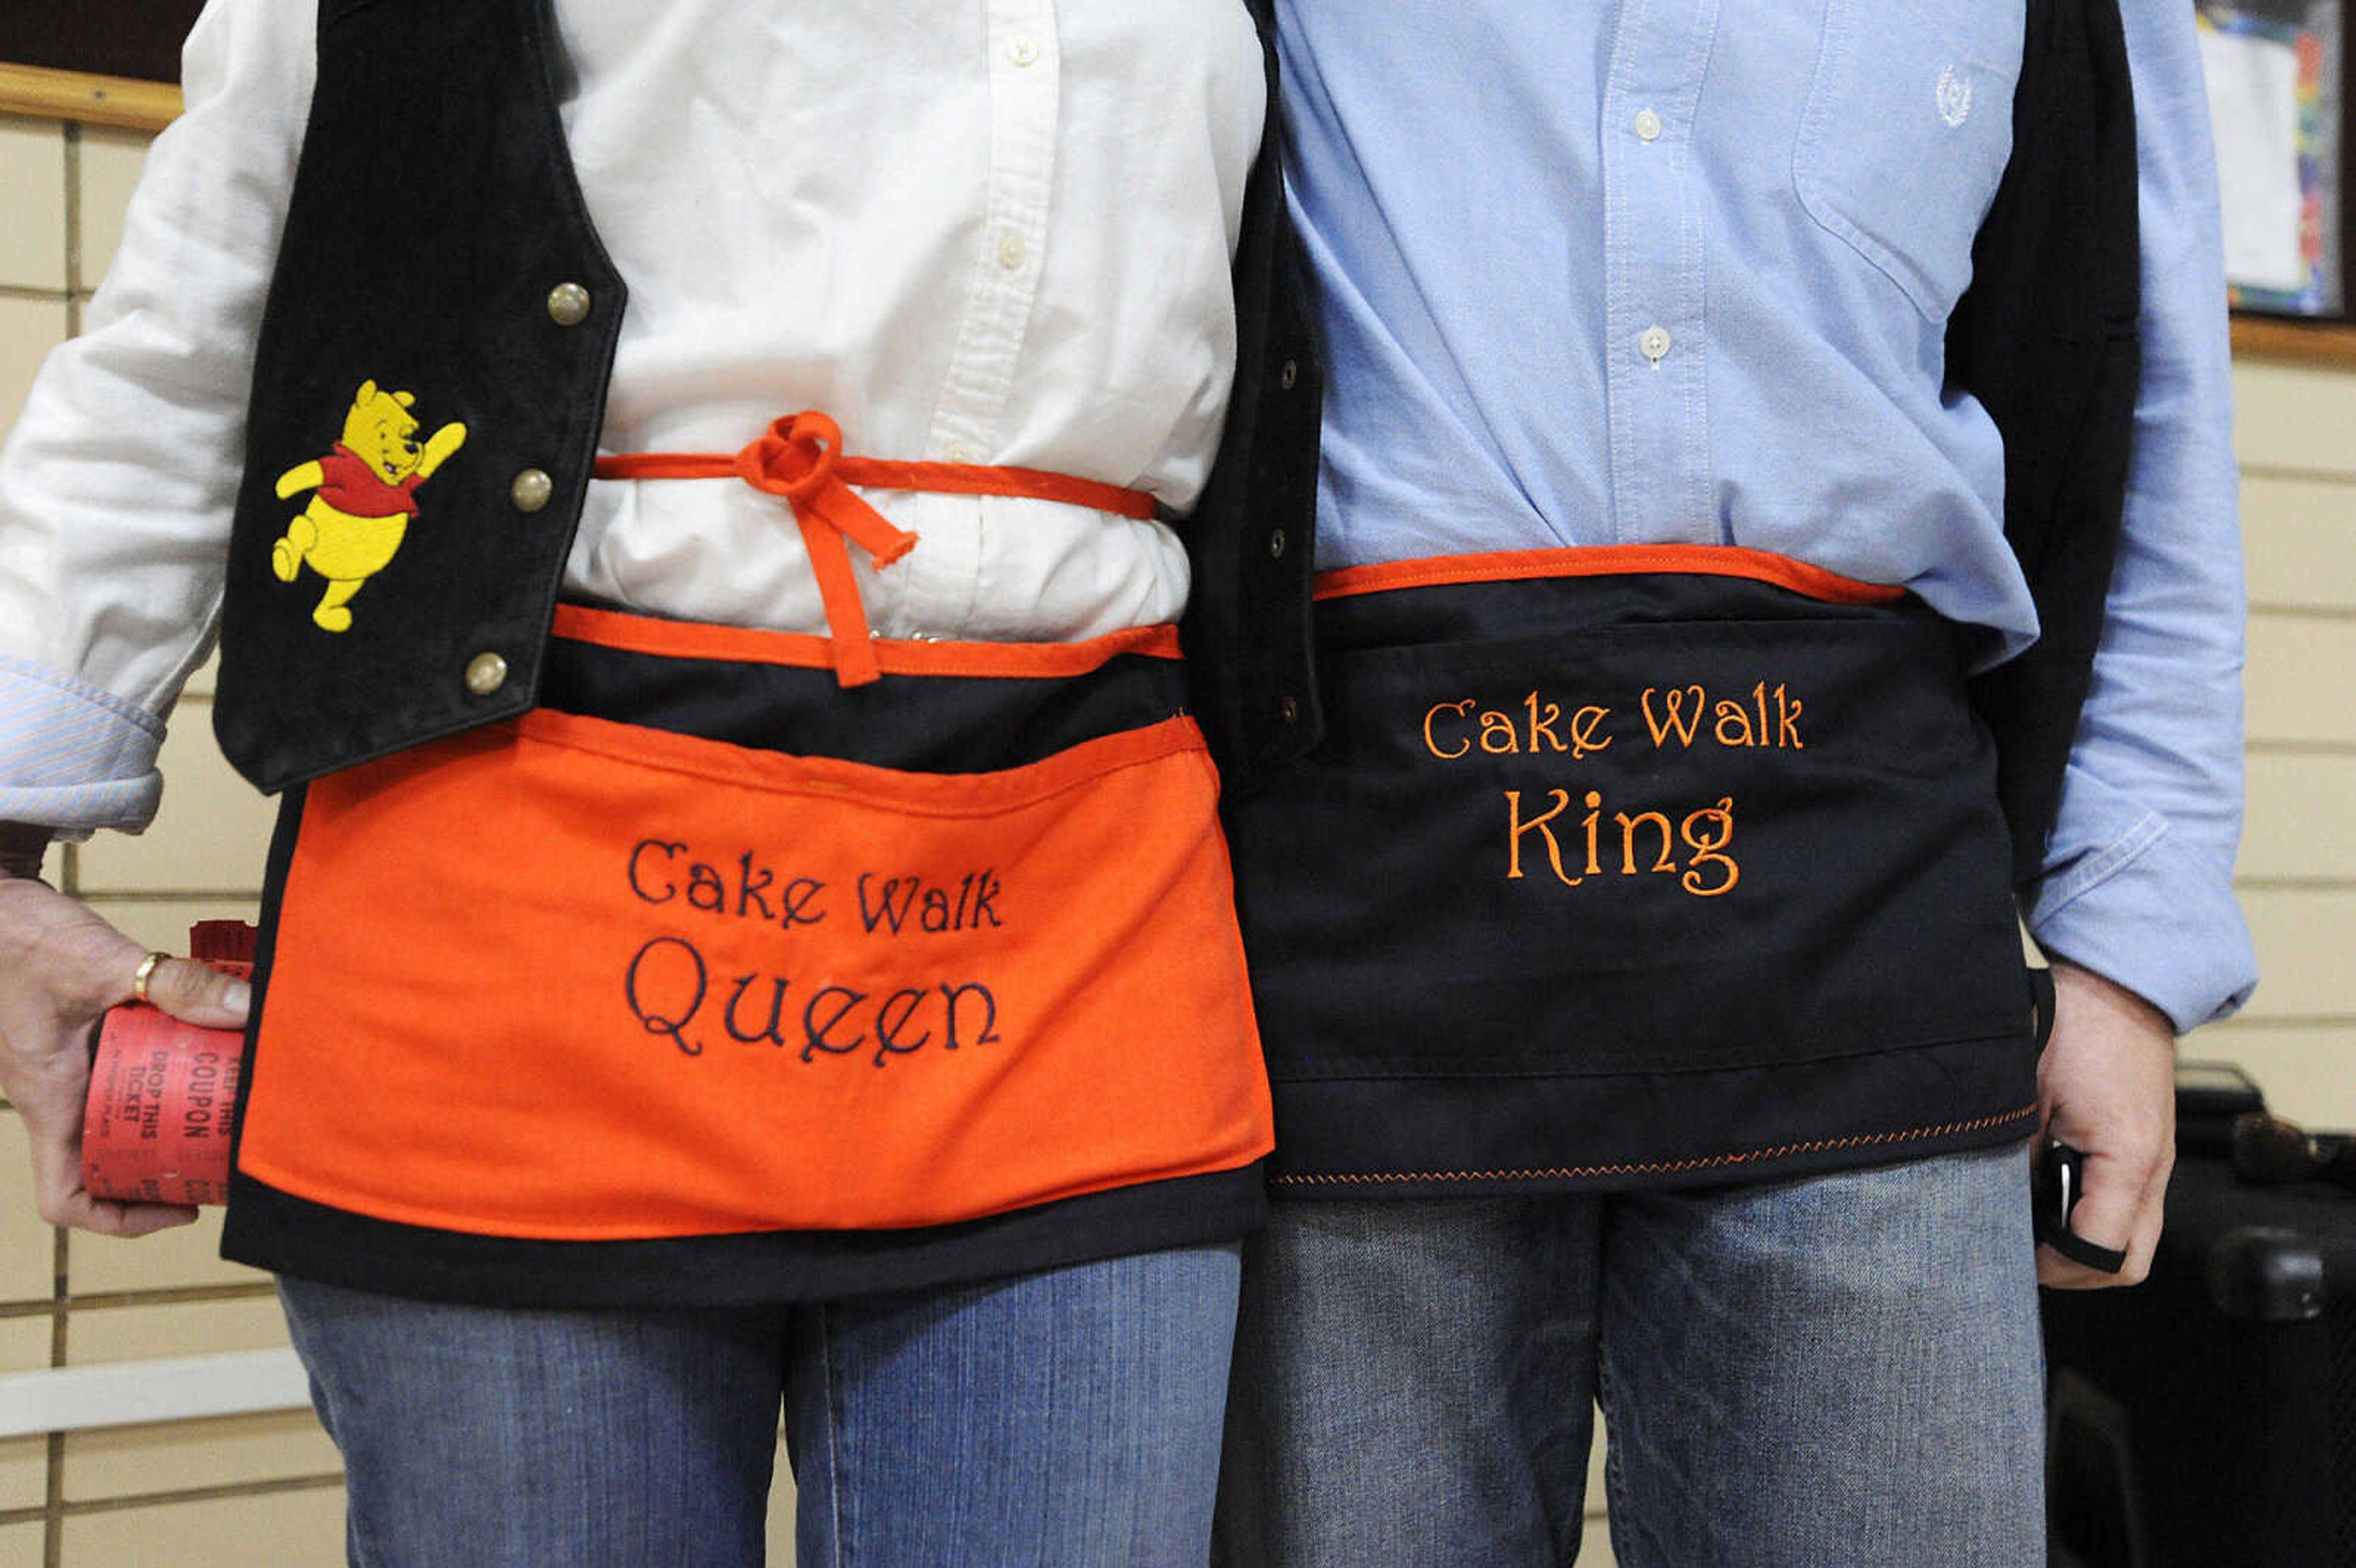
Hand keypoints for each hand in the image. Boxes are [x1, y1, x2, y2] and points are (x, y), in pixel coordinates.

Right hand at [0, 874, 247, 1235]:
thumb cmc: (21, 935)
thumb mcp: (104, 960)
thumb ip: (176, 985)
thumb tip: (247, 1013)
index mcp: (49, 1097)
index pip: (64, 1196)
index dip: (119, 1219)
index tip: (180, 1205)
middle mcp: (56, 1095)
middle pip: (102, 1169)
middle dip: (161, 1174)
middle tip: (223, 1159)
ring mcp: (66, 1070)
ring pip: (115, 1125)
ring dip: (166, 1125)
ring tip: (226, 1115)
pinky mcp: (80, 1042)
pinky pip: (120, 1080)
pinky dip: (161, 1076)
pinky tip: (205, 1051)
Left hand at [2034, 958, 2175, 1287]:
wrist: (2119, 987)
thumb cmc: (2074, 1028)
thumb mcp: (2025, 1093)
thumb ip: (2015, 1155)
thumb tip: (1995, 1203)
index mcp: (2128, 1158)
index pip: (2102, 1250)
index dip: (2055, 1266)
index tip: (2015, 1258)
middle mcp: (2154, 1169)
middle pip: (2129, 1262)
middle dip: (2075, 1270)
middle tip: (2025, 1254)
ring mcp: (2157, 1162)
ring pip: (2133, 1238)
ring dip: (2085, 1243)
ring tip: (2034, 1224)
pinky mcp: (2148, 1151)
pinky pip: (2130, 1207)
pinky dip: (2095, 1215)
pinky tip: (2053, 1196)